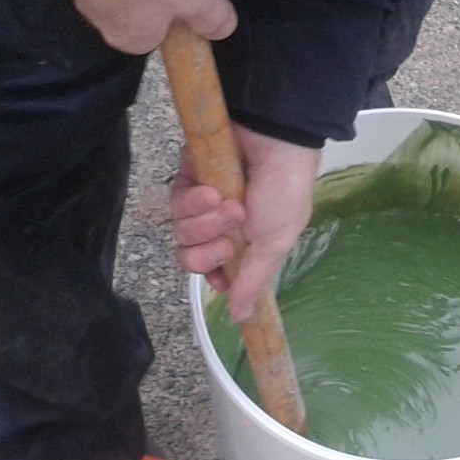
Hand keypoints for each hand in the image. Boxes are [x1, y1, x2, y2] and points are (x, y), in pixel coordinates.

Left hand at [170, 123, 320, 322]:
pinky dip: (194, 201)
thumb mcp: (274, 244)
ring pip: (182, 232)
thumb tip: (242, 320)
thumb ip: (253, 281)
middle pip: (190, 257)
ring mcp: (201, 204)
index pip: (212, 273)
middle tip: (229, 237)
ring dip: (205, 223)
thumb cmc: (283, 193)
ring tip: (228, 204)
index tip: (222, 276)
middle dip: (208, 251)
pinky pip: (176, 202)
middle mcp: (219, 227)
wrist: (275, 139)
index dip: (212, 276)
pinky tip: (212, 192)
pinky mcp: (187, 179)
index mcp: (243, 245)